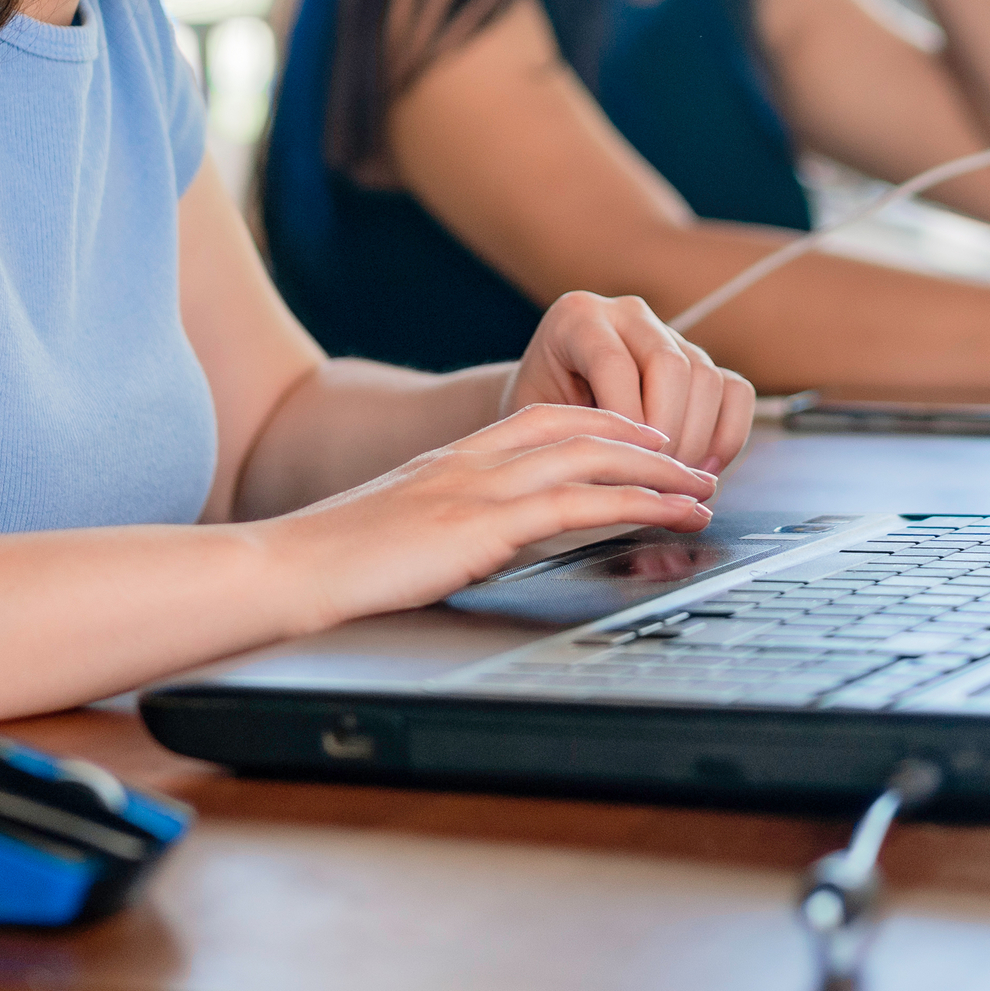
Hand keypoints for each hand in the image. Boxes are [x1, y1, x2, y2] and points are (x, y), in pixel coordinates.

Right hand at [258, 404, 726, 622]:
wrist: (287, 570)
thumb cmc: (330, 564)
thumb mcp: (398, 531)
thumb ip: (444, 525)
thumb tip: (475, 544)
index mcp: (450, 459)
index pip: (541, 420)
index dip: (601, 423)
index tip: (642, 436)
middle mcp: (471, 461)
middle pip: (580, 431)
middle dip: (644, 444)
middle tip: (691, 459)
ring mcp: (478, 488)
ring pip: (591, 462)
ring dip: (658, 475)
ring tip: (702, 490)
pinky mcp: (482, 526)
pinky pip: (577, 505)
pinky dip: (635, 505)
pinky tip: (667, 514)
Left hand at [506, 290, 758, 473]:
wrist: (545, 408)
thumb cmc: (536, 420)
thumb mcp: (535, 421)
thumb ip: (570, 434)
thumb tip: (623, 476)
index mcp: (578, 318)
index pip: (613, 363)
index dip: (625, 420)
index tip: (623, 464)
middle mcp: (628, 315)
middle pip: (671, 366)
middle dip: (667, 433)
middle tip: (653, 481)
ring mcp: (670, 335)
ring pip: (707, 378)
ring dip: (697, 440)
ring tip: (674, 480)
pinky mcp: (700, 361)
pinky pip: (735, 391)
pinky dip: (728, 435)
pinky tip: (704, 469)